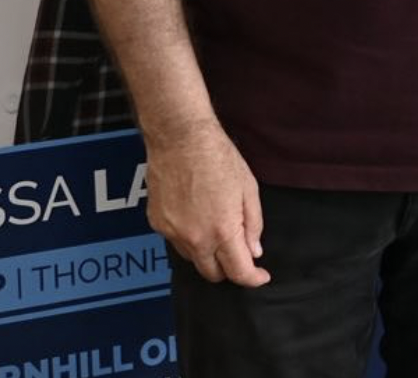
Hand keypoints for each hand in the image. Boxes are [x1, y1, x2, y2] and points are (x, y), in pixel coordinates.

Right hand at [145, 119, 269, 286]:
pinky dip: (188, 235)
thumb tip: (254, 251)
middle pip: (212, 274)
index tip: (260, 276)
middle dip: (228, 268)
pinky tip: (195, 213)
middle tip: (239, 251)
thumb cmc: (218, 156)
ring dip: (207, 251)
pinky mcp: (157, 224)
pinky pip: (176, 240)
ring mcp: (173, 233)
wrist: (181, 138)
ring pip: (193, 258)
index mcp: (222, 230)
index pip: (238, 272)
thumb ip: (253, 224)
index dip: (253, 278)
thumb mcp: (248, 187)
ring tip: (215, 223)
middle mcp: (195, 239)